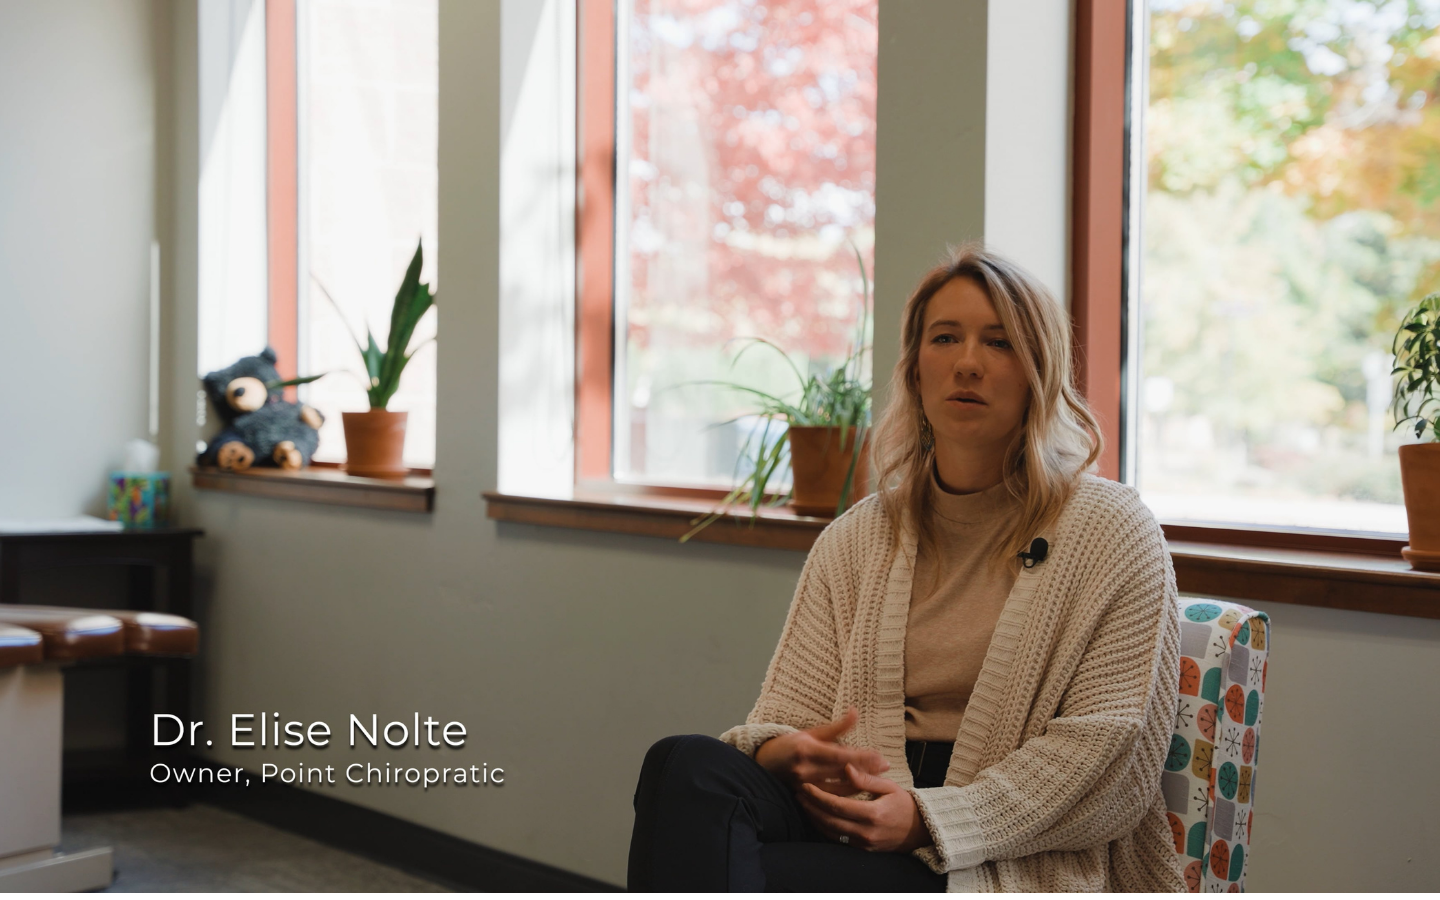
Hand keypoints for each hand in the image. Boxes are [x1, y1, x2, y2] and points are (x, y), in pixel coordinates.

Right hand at [754, 708, 889, 795]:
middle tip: (886, 766)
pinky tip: (860, 790)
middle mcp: (806, 769)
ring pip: (839, 790)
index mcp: (808, 750)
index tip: (881, 757)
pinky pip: (830, 798)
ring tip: (877, 778)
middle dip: (867, 770)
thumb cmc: (790, 745)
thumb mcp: (812, 732)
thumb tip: (855, 711)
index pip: (841, 756)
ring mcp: (805, 785)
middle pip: (843, 773)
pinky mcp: (805, 796)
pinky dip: (847, 795)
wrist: (764, 763)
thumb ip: (836, 727)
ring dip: (860, 784)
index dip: (863, 758)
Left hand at [796, 763, 931, 852]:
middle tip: (799, 793)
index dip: (819, 796)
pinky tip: (816, 816)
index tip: (806, 786)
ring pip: (831, 832)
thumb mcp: (889, 786)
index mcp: (873, 814)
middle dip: (811, 807)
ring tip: (803, 803)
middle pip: (830, 821)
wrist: (920, 830)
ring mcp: (864, 843)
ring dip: (814, 818)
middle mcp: (866, 831)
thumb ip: (866, 778)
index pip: (838, 805)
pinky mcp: (863, 849)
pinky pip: (838, 839)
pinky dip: (824, 828)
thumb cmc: (904, 804)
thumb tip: (846, 767)